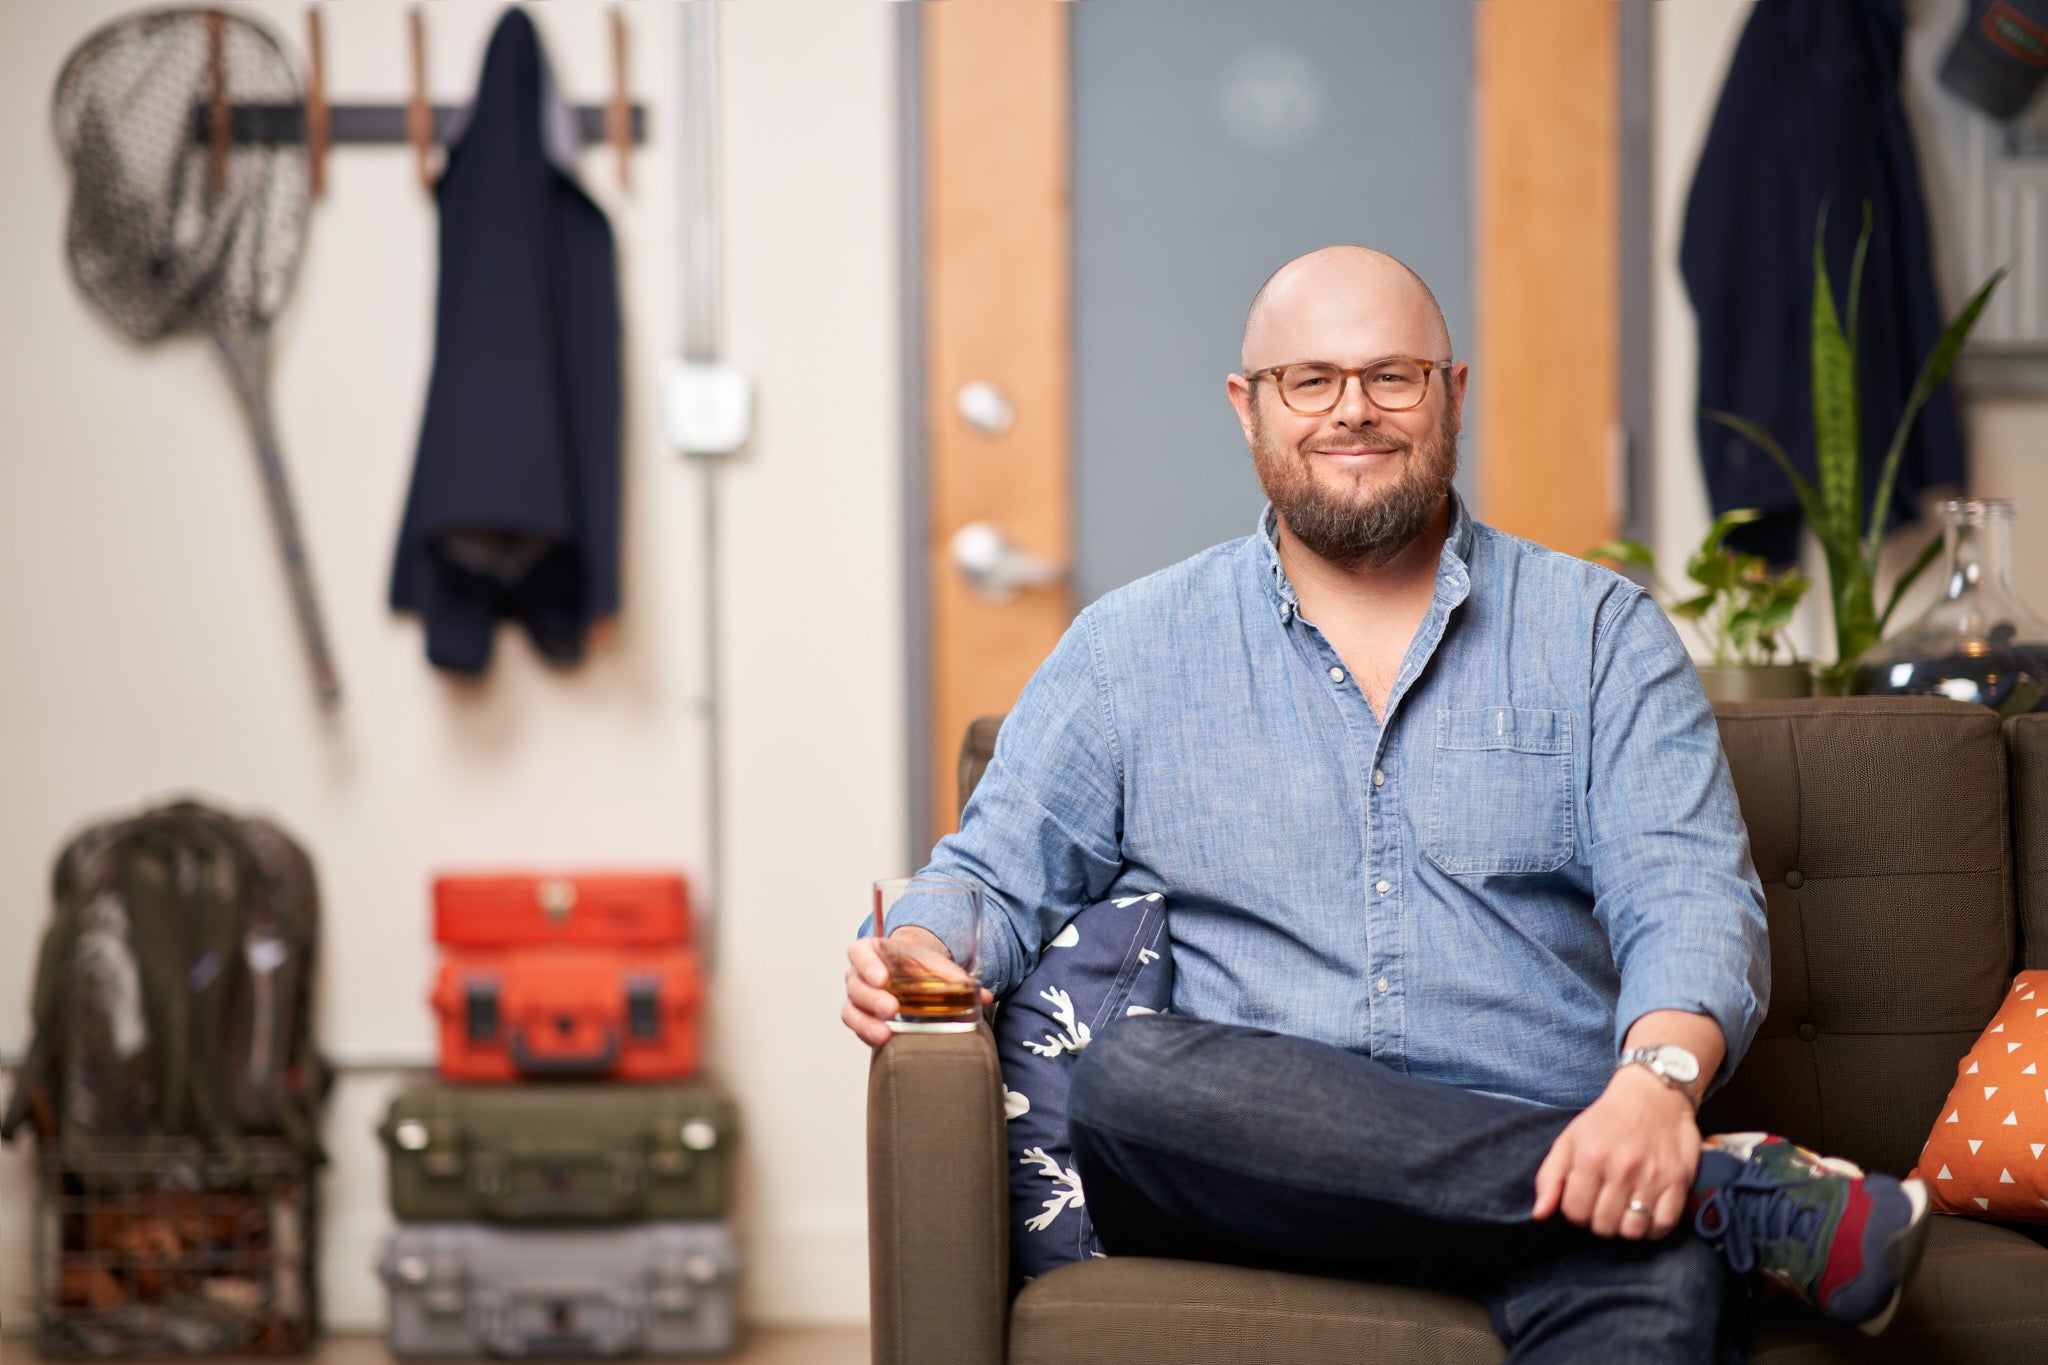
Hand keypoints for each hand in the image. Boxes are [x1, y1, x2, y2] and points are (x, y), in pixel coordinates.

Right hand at [841, 926, 992, 1047]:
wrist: (912, 971)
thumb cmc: (918, 964)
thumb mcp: (934, 963)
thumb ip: (955, 976)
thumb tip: (984, 996)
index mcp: (872, 951)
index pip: (859, 952)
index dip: (867, 964)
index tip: (882, 978)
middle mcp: (859, 974)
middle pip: (855, 984)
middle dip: (872, 998)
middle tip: (892, 1007)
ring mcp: (858, 998)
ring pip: (851, 1010)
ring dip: (867, 1023)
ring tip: (886, 1033)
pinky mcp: (862, 1018)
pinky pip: (857, 1028)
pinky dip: (869, 1035)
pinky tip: (885, 1041)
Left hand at [1531, 1064, 1699, 1239]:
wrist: (1653, 1094)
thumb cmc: (1606, 1119)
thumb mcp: (1569, 1139)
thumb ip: (1550, 1177)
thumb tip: (1539, 1215)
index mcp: (1590, 1157)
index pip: (1575, 1212)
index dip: (1576, 1212)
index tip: (1583, 1201)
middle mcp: (1621, 1169)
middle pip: (1603, 1226)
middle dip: (1599, 1221)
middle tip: (1604, 1206)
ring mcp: (1651, 1177)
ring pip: (1633, 1231)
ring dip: (1626, 1228)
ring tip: (1624, 1212)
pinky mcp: (1677, 1181)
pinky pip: (1664, 1225)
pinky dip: (1653, 1229)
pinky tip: (1647, 1216)